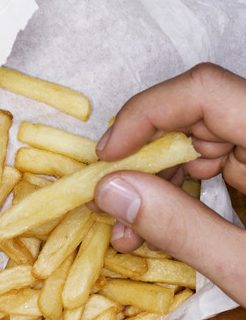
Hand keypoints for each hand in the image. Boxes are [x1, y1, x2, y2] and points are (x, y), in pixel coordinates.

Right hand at [92, 63, 245, 306]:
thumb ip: (182, 228)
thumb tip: (110, 190)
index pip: (206, 91)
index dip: (146, 114)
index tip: (108, 158)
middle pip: (194, 115)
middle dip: (143, 157)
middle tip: (109, 203)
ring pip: (196, 140)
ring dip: (154, 180)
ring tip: (127, 227)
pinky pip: (211, 164)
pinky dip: (177, 190)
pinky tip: (155, 222)